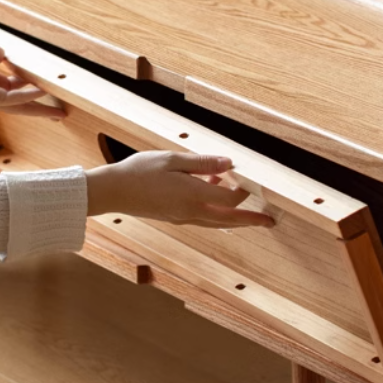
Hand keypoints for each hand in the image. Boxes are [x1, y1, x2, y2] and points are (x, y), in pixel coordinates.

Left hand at [0, 38, 65, 117]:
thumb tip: (3, 54)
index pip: (15, 87)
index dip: (30, 86)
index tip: (44, 84)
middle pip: (23, 103)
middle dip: (41, 108)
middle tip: (58, 112)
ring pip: (23, 106)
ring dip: (41, 109)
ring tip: (59, 112)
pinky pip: (15, 99)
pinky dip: (29, 96)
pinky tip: (42, 92)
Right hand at [85, 151, 275, 228]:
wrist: (112, 192)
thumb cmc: (139, 172)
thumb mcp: (172, 160)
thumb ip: (203, 163)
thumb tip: (229, 165)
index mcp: (193, 196)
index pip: (230, 198)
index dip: (244, 190)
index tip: (251, 178)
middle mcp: (191, 212)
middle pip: (229, 220)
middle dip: (251, 220)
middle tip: (270, 222)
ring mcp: (182, 218)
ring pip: (217, 222)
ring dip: (234, 218)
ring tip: (249, 214)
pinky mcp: (174, 218)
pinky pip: (202, 218)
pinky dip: (215, 211)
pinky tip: (212, 194)